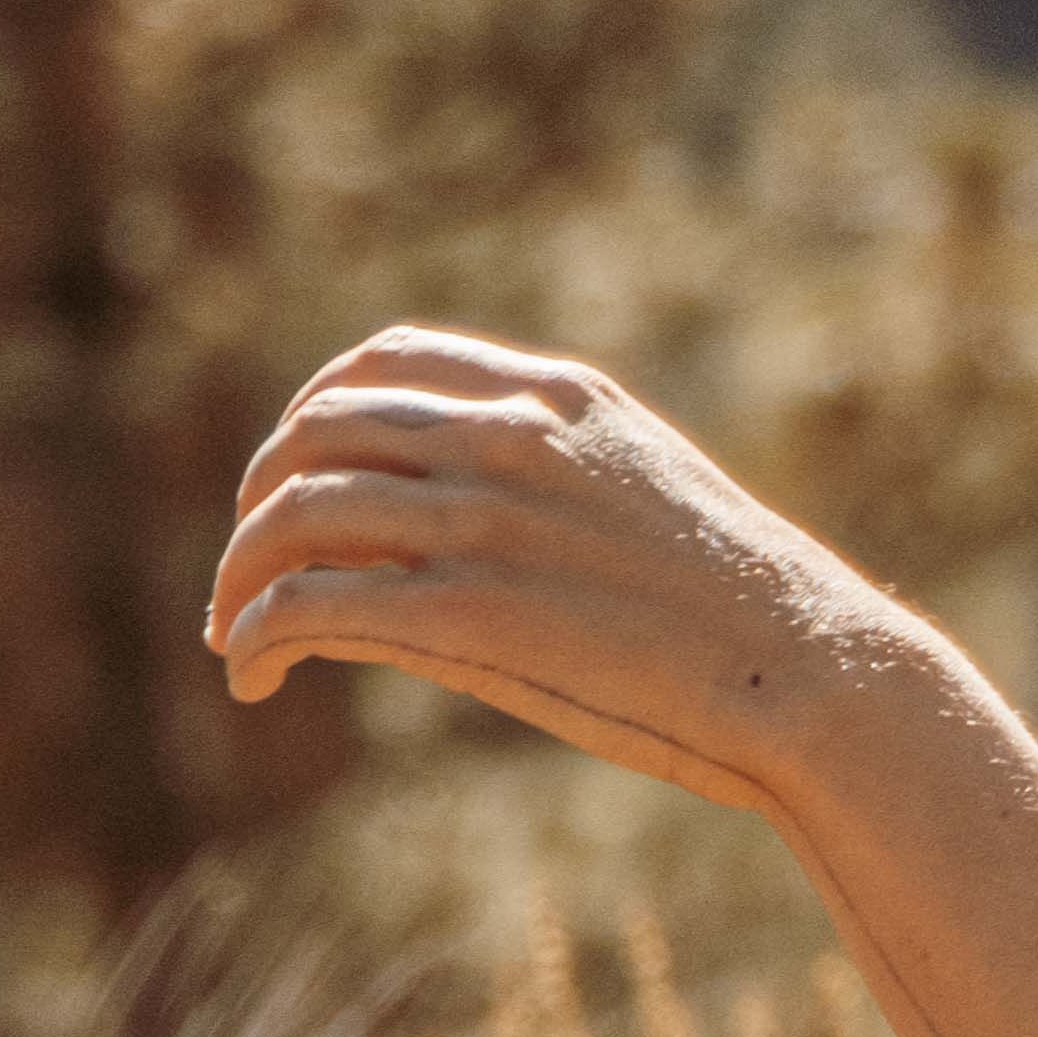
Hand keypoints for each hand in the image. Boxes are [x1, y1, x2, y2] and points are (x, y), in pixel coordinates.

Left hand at [207, 326, 911, 817]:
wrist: (805, 667)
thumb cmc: (742, 605)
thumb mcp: (644, 492)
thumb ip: (551, 475)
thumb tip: (464, 514)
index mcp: (557, 397)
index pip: (384, 362)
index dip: (312, 414)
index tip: (295, 473)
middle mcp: (508, 438)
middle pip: (316, 430)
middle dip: (259, 497)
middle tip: (249, 565)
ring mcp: (484, 521)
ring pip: (290, 513)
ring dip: (238, 575)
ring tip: (232, 633)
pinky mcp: (465, 612)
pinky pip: (306, 604)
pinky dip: (255, 634)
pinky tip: (255, 674)